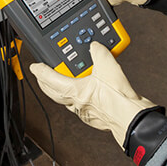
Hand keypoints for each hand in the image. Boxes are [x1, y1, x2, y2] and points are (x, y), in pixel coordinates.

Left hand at [29, 42, 157, 147]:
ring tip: (64, 80)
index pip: (49, 80)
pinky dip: (79, 96)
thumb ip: (99, 52)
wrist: (132, 118)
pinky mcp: (96, 116)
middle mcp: (77, 104)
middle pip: (53, 93)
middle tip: (42, 76)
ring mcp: (85, 112)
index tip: (34, 67)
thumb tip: (95, 47)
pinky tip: (86, 90)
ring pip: (66, 100)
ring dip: (62, 90)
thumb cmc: (119, 99)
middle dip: (46, 84)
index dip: (40, 72)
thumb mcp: (108, 66)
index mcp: (75, 92)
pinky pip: (81, 105)